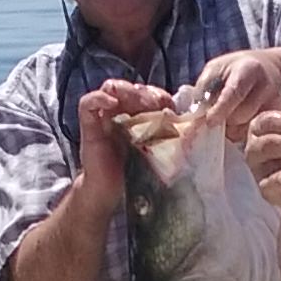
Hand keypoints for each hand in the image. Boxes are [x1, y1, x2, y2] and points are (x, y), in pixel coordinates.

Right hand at [74, 83, 159, 211]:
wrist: (110, 193)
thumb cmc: (135, 173)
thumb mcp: (157, 149)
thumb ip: (168, 134)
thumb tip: (192, 124)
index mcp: (137, 114)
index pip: (148, 93)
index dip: (159, 96)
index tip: (169, 109)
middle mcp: (120, 111)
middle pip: (132, 87)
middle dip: (146, 93)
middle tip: (155, 105)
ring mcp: (103, 116)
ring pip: (112, 88)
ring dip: (127, 91)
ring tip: (139, 103)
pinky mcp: (89, 125)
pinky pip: (88, 103)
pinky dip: (100, 98)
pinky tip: (113, 103)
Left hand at [188, 52, 280, 142]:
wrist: (272, 68)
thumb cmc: (237, 68)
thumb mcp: (217, 68)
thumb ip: (204, 87)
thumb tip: (191, 112)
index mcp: (249, 69)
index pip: (234, 93)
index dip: (221, 109)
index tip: (210, 121)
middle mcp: (267, 86)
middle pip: (240, 116)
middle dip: (225, 120)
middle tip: (217, 116)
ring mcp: (276, 104)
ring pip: (248, 128)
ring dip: (234, 128)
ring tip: (231, 116)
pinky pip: (256, 133)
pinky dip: (244, 132)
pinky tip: (242, 121)